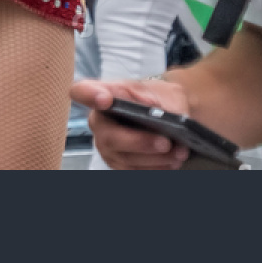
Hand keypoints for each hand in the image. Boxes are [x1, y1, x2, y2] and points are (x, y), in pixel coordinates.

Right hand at [71, 77, 194, 169]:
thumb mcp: (161, 90)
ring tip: (179, 152)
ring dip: (154, 159)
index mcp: (102, 94)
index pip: (81, 91)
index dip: (89, 96)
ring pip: (125, 159)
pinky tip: (173, 161)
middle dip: (139, 142)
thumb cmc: (159, 98)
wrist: (170, 115)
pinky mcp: (119, 164)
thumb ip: (156, 98)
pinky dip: (156, 168)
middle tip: (165, 142)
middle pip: (108, 136)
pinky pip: (134, 171)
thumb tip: (152, 109)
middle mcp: (99, 122)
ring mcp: (107, 146)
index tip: (105, 99)